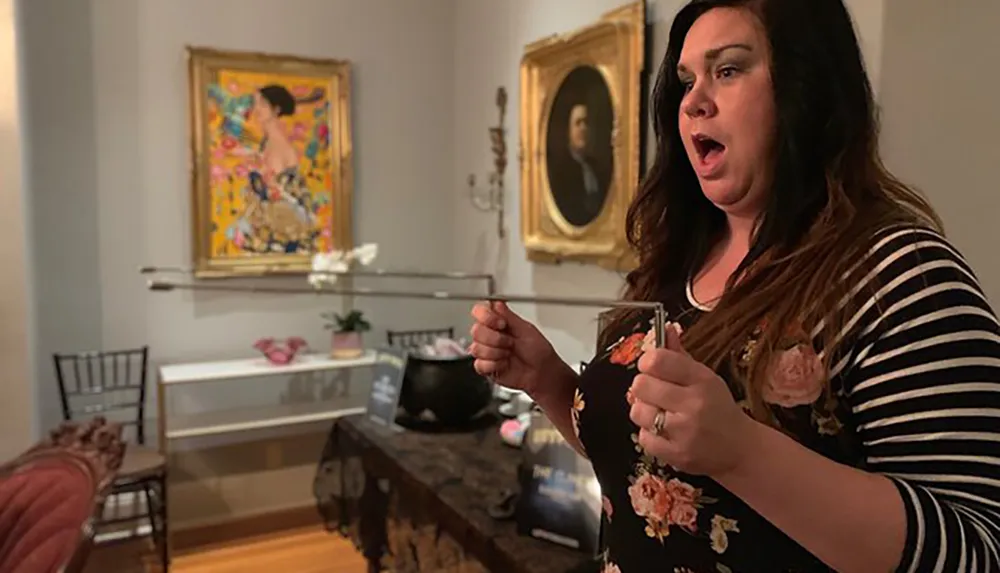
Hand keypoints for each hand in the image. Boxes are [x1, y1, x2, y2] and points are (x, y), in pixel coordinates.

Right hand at [468, 301, 561, 398]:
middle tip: (510, 342)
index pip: (479, 312)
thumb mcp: (526, 329)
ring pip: (477, 348)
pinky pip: (480, 364)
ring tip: (509, 354)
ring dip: (497, 352)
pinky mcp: (485, 367)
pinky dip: (495, 365)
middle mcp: (490, 335)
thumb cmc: (538, 351)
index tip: (502, 323)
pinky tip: (504, 364)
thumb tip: (496, 303)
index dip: (487, 317)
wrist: (542, 372)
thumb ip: (508, 316)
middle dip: (496, 338)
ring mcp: (486, 351)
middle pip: (476, 330)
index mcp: (498, 322)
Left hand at [628, 326, 757, 476]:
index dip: (648, 362)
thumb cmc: (718, 408)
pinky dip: (649, 435)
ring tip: (659, 413)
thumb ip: (679, 355)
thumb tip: (665, 328)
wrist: (740, 449)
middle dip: (643, 387)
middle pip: (641, 385)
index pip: (658, 359)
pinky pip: (643, 438)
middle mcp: (693, 404)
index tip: (652, 368)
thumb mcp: (705, 377)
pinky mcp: (676, 455)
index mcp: (701, 379)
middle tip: (654, 393)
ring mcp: (684, 431)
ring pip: (637, 412)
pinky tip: (664, 433)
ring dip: (644, 411)